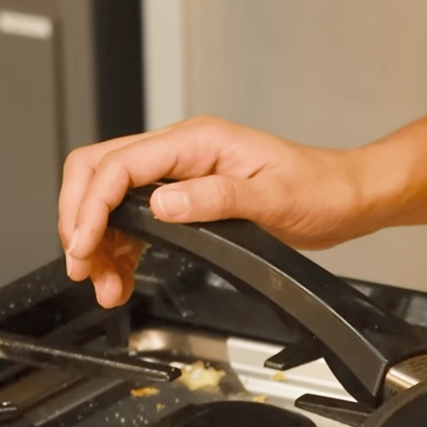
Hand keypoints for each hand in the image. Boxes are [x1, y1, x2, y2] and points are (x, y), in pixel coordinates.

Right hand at [58, 116, 381, 307]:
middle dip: (79, 219)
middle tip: (81, 265)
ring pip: (112, 199)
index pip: (119, 165)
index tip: (84, 244)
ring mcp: (181, 174)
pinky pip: (136, 219)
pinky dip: (121, 248)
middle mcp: (182, 151)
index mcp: (197, 142)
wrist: (346, 196)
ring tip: (103, 284)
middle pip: (99, 172)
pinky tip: (121, 276)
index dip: (92, 205)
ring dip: (99, 241)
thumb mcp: (273, 197)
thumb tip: (164, 204)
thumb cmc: (320, 190)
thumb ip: (216, 198)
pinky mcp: (186, 198)